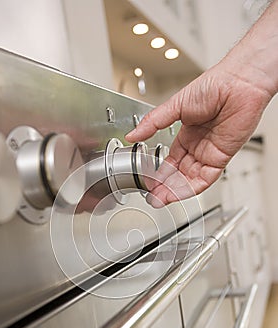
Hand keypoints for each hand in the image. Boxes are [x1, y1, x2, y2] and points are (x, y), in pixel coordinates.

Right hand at [125, 64, 270, 206]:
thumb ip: (152, 123)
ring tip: (160, 199)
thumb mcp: (175, 105)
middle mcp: (198, 147)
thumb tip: (132, 135)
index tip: (148, 183)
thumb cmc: (214, 86)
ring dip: (175, 191)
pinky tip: (177, 193)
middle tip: (152, 197)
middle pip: (179, 174)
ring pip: (190, 179)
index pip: (171, 161)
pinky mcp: (221, 158)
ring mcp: (209, 153)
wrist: (238, 84)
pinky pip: (205, 179)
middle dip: (165, 187)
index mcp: (187, 135)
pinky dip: (190, 188)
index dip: (159, 174)